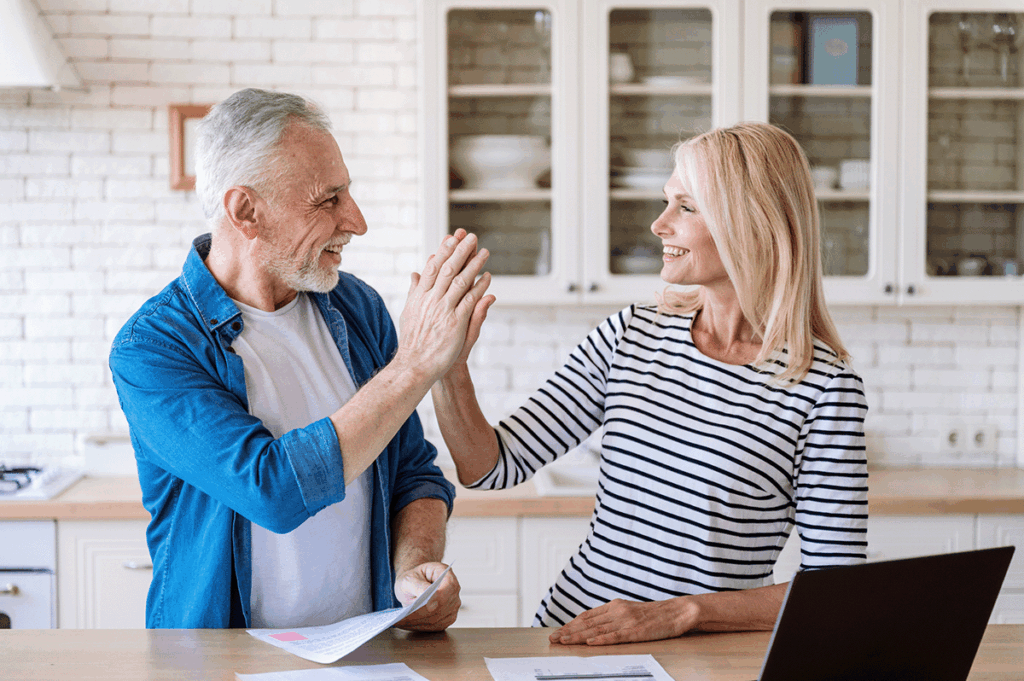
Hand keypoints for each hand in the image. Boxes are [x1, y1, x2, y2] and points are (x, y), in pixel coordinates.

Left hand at [393, 562, 460, 631]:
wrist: (413, 585)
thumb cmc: (412, 579)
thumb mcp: (410, 578)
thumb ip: (418, 585)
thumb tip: (426, 597)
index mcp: (446, 574)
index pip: (449, 587)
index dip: (439, 597)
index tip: (427, 605)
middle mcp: (453, 591)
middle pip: (443, 606)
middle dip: (424, 613)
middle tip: (404, 617)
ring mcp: (452, 606)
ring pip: (439, 618)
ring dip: (420, 622)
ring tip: (401, 622)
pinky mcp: (447, 618)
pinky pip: (436, 626)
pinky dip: (421, 626)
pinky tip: (407, 624)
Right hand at [396, 230, 492, 380]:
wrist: (415, 365)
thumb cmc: (413, 341)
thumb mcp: (410, 312)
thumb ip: (415, 292)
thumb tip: (415, 273)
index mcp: (419, 296)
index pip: (433, 267)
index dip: (444, 251)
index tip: (452, 237)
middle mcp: (430, 300)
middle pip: (447, 269)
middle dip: (460, 251)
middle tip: (471, 236)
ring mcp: (443, 310)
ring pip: (460, 281)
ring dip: (474, 265)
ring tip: (484, 251)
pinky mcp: (455, 322)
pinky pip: (470, 300)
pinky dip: (479, 287)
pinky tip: (487, 277)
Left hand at [549, 598, 697, 645]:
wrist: (677, 612)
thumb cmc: (654, 614)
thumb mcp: (629, 611)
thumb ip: (612, 617)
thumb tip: (594, 626)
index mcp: (614, 605)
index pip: (587, 616)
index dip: (571, 624)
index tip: (558, 632)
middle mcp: (617, 611)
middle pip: (587, 623)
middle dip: (568, 631)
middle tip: (553, 639)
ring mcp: (626, 620)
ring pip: (596, 630)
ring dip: (578, 636)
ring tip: (564, 641)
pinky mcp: (635, 631)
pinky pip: (615, 636)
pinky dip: (600, 640)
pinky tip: (589, 644)